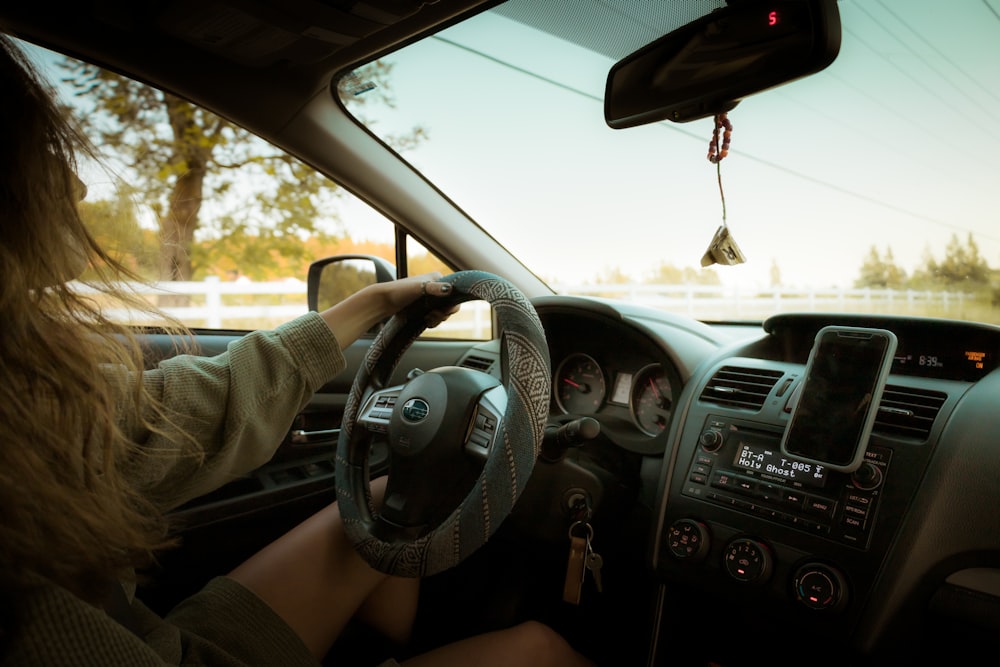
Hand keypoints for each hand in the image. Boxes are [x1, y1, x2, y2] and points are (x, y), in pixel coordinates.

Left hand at [319, 272, 457, 345]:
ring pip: (443, 312)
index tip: (444, 312)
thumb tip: (449, 290)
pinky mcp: (424, 307)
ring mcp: (430, 298)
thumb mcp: (418, 288)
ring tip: (428, 320)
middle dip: (444, 314)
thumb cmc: (399, 291)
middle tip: (432, 317)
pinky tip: (426, 322)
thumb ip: (434, 288)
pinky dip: (433, 321)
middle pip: (450, 304)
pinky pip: (435, 316)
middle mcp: (435, 287)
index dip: (452, 304)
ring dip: (438, 319)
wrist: (383, 301)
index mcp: (438, 278)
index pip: (455, 293)